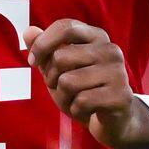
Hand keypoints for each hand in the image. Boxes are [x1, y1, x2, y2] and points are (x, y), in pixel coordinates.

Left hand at [26, 20, 148, 148]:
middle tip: (61, 88)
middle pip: (60, 57)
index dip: (43, 44)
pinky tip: (87, 111)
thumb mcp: (59, 70)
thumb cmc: (83, 91)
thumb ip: (45, 50)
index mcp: (97, 37)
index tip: (32, 61)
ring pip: (68, 82)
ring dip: (64, 97)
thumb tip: (28, 32)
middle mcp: (111, 50)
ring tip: (77, 100)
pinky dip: (76, 110)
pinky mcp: (120, 96)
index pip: (66, 27)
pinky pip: (81, 102)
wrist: (112, 121)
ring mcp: (118, 73)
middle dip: (51, 78)